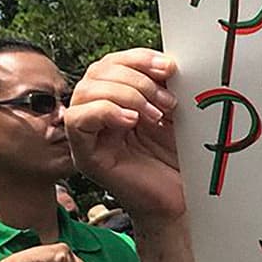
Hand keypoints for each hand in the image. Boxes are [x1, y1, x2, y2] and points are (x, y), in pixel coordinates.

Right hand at [66, 51, 184, 222]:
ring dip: (126, 94)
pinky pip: (77, 119)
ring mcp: (91, 134)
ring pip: (86, 90)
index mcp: (120, 99)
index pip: (114, 62)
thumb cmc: (181, 162)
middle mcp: (100, 112)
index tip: (168, 67)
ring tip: (155, 115)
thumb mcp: (176, 115)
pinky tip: (132, 121)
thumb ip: (165, 87)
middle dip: (136, 78)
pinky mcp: (85, 155)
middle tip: (167, 101)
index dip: (138, 58)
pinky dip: (105, 111)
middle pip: (98, 71)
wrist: (184, 202)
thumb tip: (166, 61)